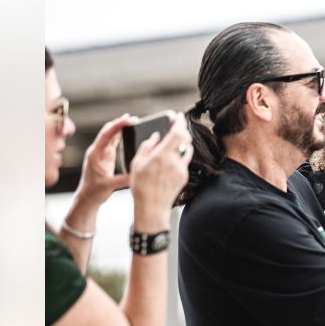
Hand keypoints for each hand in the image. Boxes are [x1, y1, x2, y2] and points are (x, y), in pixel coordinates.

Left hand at [74, 114, 132, 207]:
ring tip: (131, 121)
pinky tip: (128, 132)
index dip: (117, 126)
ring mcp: (101, 153)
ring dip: (120, 128)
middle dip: (119, 123)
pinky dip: (120, 136)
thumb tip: (137, 173)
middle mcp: (97, 151)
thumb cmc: (94, 191)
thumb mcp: (109, 186)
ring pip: (111, 136)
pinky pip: (113, 143)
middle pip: (108, 132)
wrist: (88, 197)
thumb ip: (123, 179)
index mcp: (95, 155)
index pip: (106, 135)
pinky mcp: (106, 157)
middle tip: (133, 118)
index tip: (128, 120)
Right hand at [129, 113, 191, 229]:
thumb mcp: (137, 164)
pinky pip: (184, 161)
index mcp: (162, 156)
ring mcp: (181, 170)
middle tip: (177, 126)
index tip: (178, 116)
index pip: (177, 133)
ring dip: (182, 143)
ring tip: (174, 141)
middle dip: (182, 131)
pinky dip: (180, 155)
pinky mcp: (184, 177)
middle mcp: (175, 162)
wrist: (152, 209)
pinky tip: (171, 157)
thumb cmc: (141, 187)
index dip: (179, 123)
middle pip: (185, 140)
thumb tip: (155, 137)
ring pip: (187, 151)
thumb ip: (147, 147)